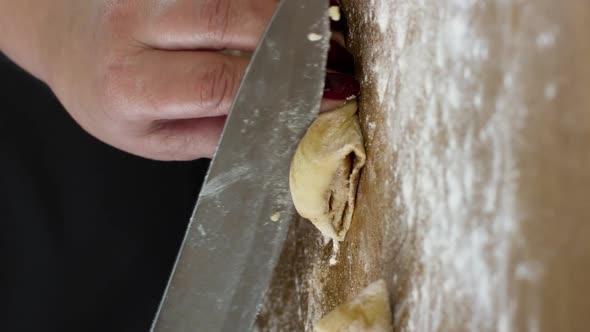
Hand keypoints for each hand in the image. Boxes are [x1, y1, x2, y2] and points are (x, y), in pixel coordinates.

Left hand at [1, 0, 358, 160]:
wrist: (68, 38)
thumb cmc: (112, 96)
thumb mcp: (154, 137)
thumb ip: (215, 133)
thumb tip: (283, 128)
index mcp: (130, 84)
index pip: (216, 82)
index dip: (279, 89)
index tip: (326, 94)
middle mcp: (134, 24)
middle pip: (232, 18)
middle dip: (294, 39)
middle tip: (335, 56)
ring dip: (285, 13)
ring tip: (318, 33)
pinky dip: (266, 3)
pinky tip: (288, 17)